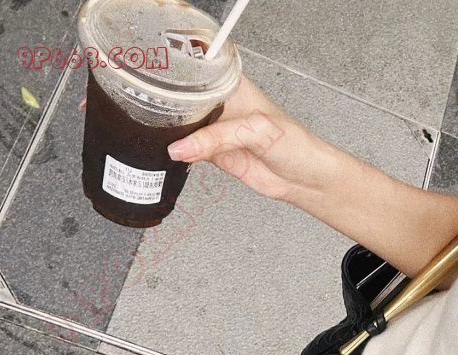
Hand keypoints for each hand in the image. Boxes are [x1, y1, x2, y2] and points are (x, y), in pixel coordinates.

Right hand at [167, 76, 335, 202]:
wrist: (304, 179)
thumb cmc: (294, 144)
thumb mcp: (257, 131)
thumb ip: (218, 138)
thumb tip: (182, 147)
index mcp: (231, 84)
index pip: (198, 71)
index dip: (177, 76)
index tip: (158, 84)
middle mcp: (222, 104)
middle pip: (185, 100)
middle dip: (169, 108)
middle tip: (152, 114)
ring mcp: (217, 131)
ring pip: (184, 127)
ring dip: (173, 133)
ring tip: (158, 135)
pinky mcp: (214, 154)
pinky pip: (189, 151)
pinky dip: (180, 154)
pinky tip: (172, 154)